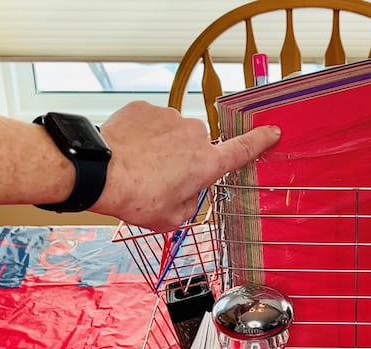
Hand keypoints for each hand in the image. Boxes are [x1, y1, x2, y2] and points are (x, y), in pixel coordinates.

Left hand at [94, 101, 279, 231]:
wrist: (98, 172)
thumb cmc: (135, 197)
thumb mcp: (172, 218)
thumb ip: (190, 204)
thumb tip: (188, 192)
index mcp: (206, 164)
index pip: (243, 149)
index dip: (260, 141)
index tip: (273, 132)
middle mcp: (194, 136)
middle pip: (198, 147)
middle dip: (185, 160)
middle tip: (162, 178)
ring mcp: (171, 118)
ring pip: (174, 133)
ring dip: (163, 146)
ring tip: (141, 165)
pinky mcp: (147, 108)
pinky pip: (152, 121)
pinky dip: (144, 134)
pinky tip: (131, 150)